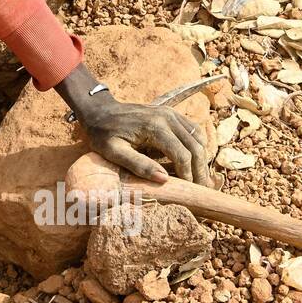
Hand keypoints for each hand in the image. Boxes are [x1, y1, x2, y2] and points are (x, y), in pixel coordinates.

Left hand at [77, 94, 210, 185]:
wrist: (99, 111)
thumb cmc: (102, 134)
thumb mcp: (113, 152)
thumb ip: (138, 165)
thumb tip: (164, 180)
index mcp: (154, 126)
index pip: (182, 154)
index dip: (188, 174)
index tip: (189, 190)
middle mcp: (167, 117)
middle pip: (195, 147)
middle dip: (200, 170)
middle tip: (202, 189)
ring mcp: (171, 113)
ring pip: (198, 138)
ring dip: (202, 159)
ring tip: (199, 178)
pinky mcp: (172, 113)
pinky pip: (194, 130)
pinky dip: (198, 146)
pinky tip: (194, 161)